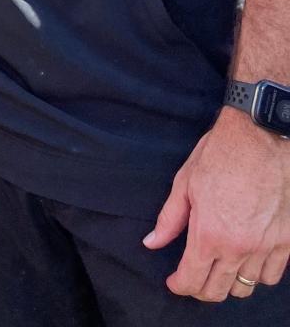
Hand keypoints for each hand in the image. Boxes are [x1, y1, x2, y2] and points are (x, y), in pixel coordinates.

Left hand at [144, 107, 289, 300]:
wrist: (260, 137)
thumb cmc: (220, 155)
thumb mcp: (185, 182)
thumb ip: (170, 219)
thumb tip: (151, 242)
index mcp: (209, 235)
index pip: (192, 280)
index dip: (179, 285)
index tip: (174, 281)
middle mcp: (239, 248)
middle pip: (218, 291)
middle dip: (201, 288)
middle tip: (193, 276)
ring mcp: (266, 247)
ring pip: (246, 286)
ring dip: (230, 281)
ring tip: (220, 265)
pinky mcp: (287, 242)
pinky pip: (272, 275)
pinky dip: (258, 273)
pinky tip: (248, 259)